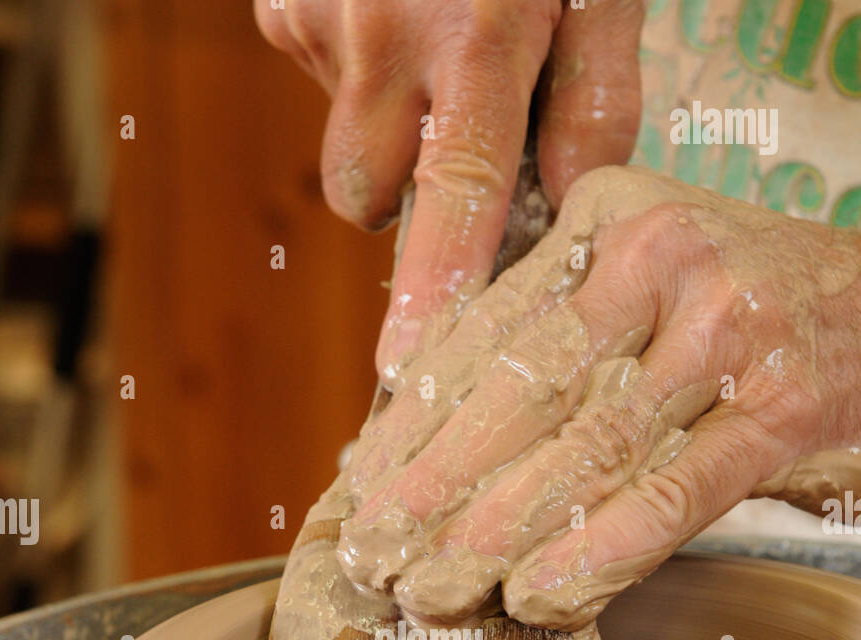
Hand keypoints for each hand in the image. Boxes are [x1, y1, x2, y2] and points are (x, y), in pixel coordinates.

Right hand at [254, 0, 644, 377]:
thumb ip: (594, 101)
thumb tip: (566, 212)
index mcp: (475, 33)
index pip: (457, 192)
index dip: (435, 287)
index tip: (410, 368)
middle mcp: (381, 34)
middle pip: (367, 197)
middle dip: (408, 199)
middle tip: (457, 133)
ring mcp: (318, 18)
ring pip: (342, 145)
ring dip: (386, 131)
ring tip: (431, 49)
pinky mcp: (280, 3)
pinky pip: (319, 83)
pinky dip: (359, 72)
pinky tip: (392, 14)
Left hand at [335, 166, 860, 629]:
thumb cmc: (734, 309)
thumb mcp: (633, 285)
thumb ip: (544, 339)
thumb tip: (416, 438)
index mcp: (603, 222)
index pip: (482, 333)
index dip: (412, 422)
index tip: (358, 492)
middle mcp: (658, 258)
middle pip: (521, 390)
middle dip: (435, 487)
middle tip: (374, 559)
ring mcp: (726, 326)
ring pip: (589, 445)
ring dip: (499, 531)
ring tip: (435, 592)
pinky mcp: (784, 404)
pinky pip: (677, 489)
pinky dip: (604, 549)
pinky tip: (540, 597)